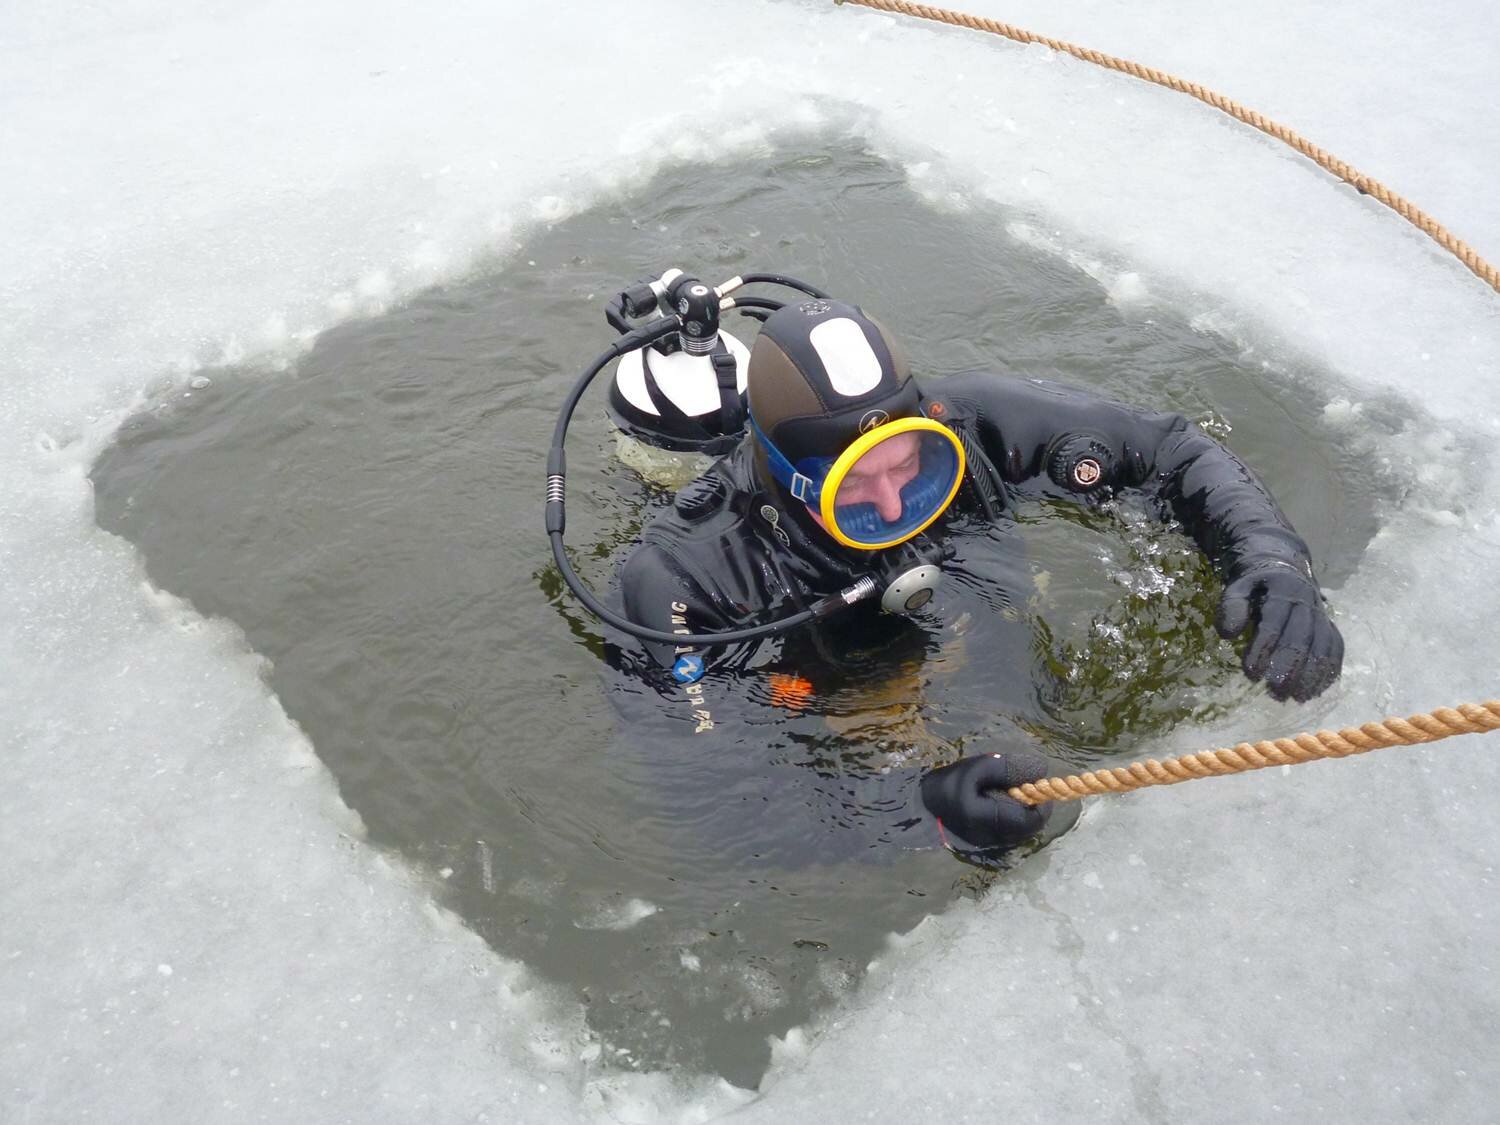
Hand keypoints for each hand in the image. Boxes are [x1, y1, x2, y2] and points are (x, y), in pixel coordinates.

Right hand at [920, 751, 1051, 853]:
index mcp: (988, 819)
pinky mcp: (987, 847)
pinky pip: (1011, 834)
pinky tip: (999, 806)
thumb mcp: (976, 768)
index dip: (1041, 802)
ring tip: (1008, 795)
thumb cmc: (948, 786)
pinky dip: (1013, 819)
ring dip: (1023, 813)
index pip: (1032, 818)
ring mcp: (991, 846)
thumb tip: (1041, 770)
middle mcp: (993, 838)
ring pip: (1022, 832)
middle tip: (1022, 788)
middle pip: (1030, 827)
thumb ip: (1008, 768)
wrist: (922, 810)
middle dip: (1032, 806)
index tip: (1036, 785)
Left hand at [1215, 562, 1343, 701]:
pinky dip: (1328, 671)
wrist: (1283, 568)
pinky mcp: (1330, 627)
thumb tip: (1228, 633)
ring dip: (1312, 675)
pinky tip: (1315, 691)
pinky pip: (1335, 649)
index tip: (1251, 673)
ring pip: (1323, 647)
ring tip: (1296, 698)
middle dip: (1290, 668)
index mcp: (1282, 590)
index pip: (1273, 623)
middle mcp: (1306, 603)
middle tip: (1275, 693)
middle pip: (1301, 639)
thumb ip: (1232, 606)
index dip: (1263, 648)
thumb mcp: (1237, 587)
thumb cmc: (1255, 585)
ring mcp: (1321, 615)